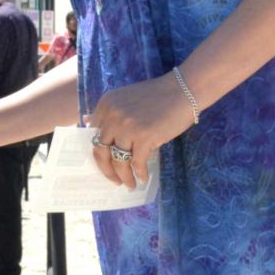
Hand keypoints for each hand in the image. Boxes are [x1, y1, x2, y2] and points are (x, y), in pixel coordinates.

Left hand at [85, 73, 195, 189]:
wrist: (183, 90)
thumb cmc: (158, 95)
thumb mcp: (126, 99)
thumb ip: (111, 113)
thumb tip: (91, 126)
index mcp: (106, 105)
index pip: (93, 135)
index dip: (98, 152)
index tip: (104, 164)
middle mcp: (112, 116)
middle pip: (101, 150)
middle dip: (106, 170)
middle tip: (114, 180)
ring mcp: (127, 127)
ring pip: (118, 160)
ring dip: (123, 176)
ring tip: (130, 184)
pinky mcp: (144, 137)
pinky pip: (137, 162)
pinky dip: (140, 173)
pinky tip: (143, 178)